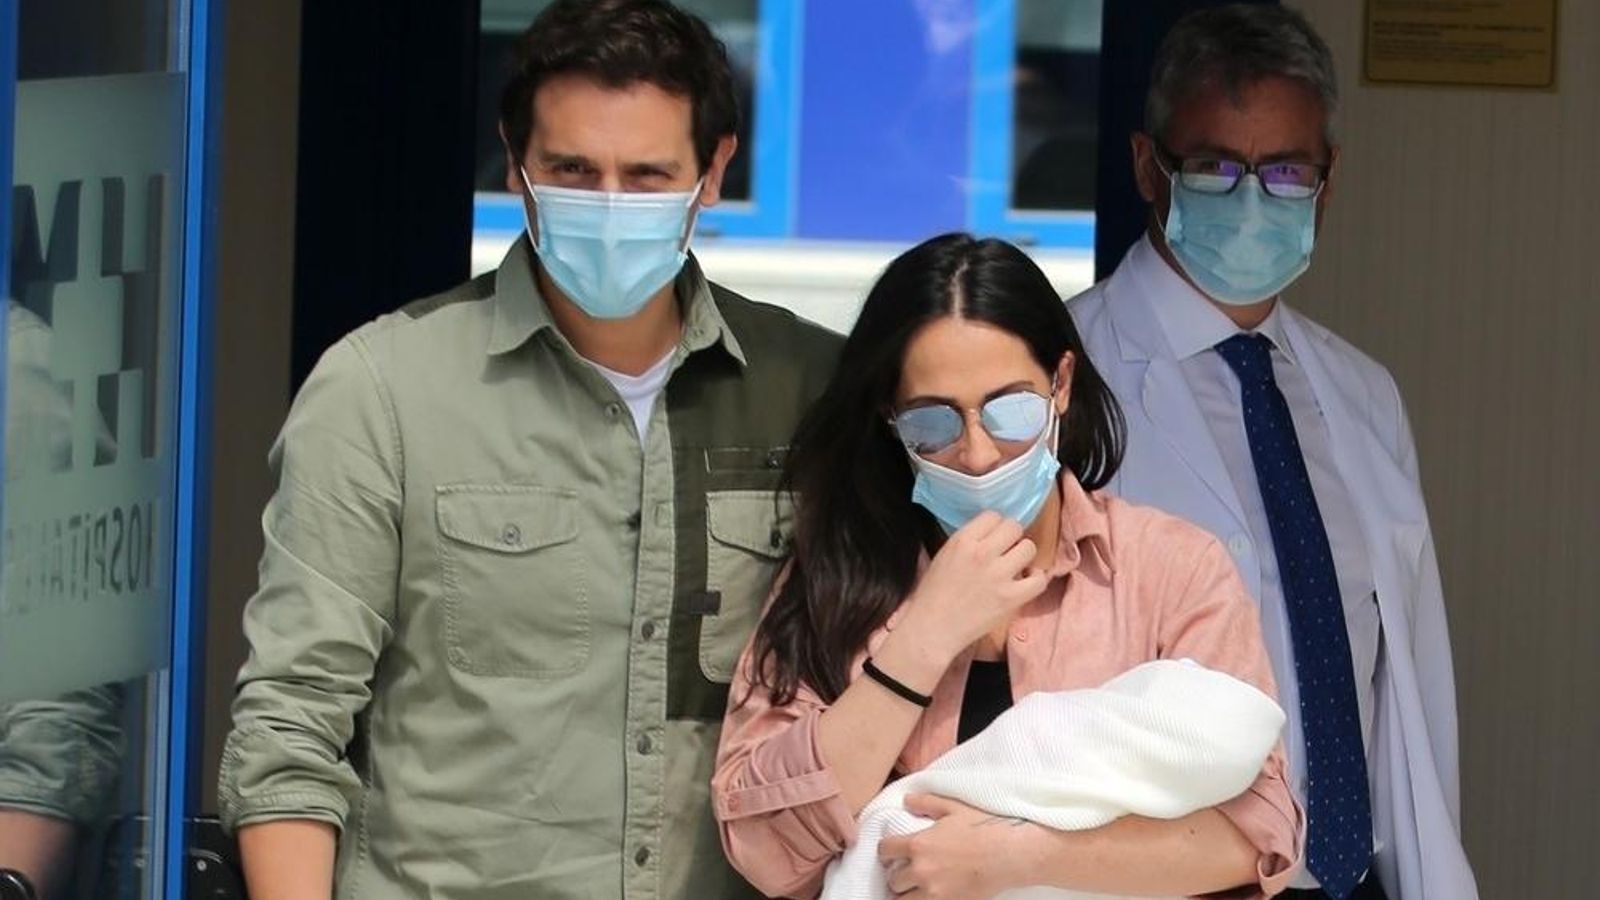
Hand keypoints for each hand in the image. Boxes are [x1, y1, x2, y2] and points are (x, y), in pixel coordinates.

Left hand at [878, 794, 1030, 898]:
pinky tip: (929, 895)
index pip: (885, 850)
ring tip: (913, 888)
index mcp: (919, 845)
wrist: (1010, 854)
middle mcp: (921, 870)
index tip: (891, 852)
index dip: (886, 850)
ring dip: (905, 894)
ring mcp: (934, 892)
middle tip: (905, 871)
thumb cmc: (984, 827)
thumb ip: (926, 802)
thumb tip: (907, 800)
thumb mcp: (953, 807)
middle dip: (896, 874)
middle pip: (892, 880)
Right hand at [899, 512, 1046, 663]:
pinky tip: (1026, 581)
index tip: (993, 538)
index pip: (993, 515)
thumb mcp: (944, 554)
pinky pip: (1039, 580)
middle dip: (1011, 538)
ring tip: (1015, 566)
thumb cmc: (933, 593)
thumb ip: (968, 541)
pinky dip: (1036, 578)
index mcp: (962, 540)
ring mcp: (999, 575)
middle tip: (1005, 551)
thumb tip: (993, 534)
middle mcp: (982, 553)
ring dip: (1023, 555)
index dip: (995, 527)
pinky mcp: (1011, 598)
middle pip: (1014, 527)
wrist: (933, 628)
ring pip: (1029, 548)